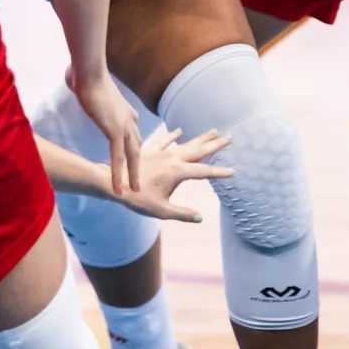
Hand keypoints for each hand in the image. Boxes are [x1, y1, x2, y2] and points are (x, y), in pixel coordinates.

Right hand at [67, 66, 143, 195]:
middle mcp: (128, 118)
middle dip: (138, 162)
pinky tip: (118, 189)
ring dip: (133, 174)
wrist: (89, 71)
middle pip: (137, 145)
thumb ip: (84, 86)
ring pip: (132, 155)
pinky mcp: (115, 131)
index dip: (134, 143)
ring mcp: (124, 125)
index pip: (133, 129)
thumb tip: (73, 79)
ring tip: (133, 190)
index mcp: (123, 109)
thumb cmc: (84, 73)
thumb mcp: (86, 82)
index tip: (134, 152)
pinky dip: (117, 174)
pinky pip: (118, 158)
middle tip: (139, 177)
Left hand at [104, 128, 233, 222]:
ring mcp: (162, 153)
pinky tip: (179, 131)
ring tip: (213, 131)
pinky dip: (173, 136)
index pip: (204, 172)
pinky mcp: (150, 151)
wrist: (114, 182)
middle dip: (215, 144)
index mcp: (177, 172)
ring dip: (200, 138)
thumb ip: (182, 214)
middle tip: (230, 137)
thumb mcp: (161, 210)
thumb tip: (200, 218)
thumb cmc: (137, 198)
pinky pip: (165, 141)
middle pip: (199, 150)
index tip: (233, 172)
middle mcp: (172, 159)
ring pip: (185, 143)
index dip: (219, 172)